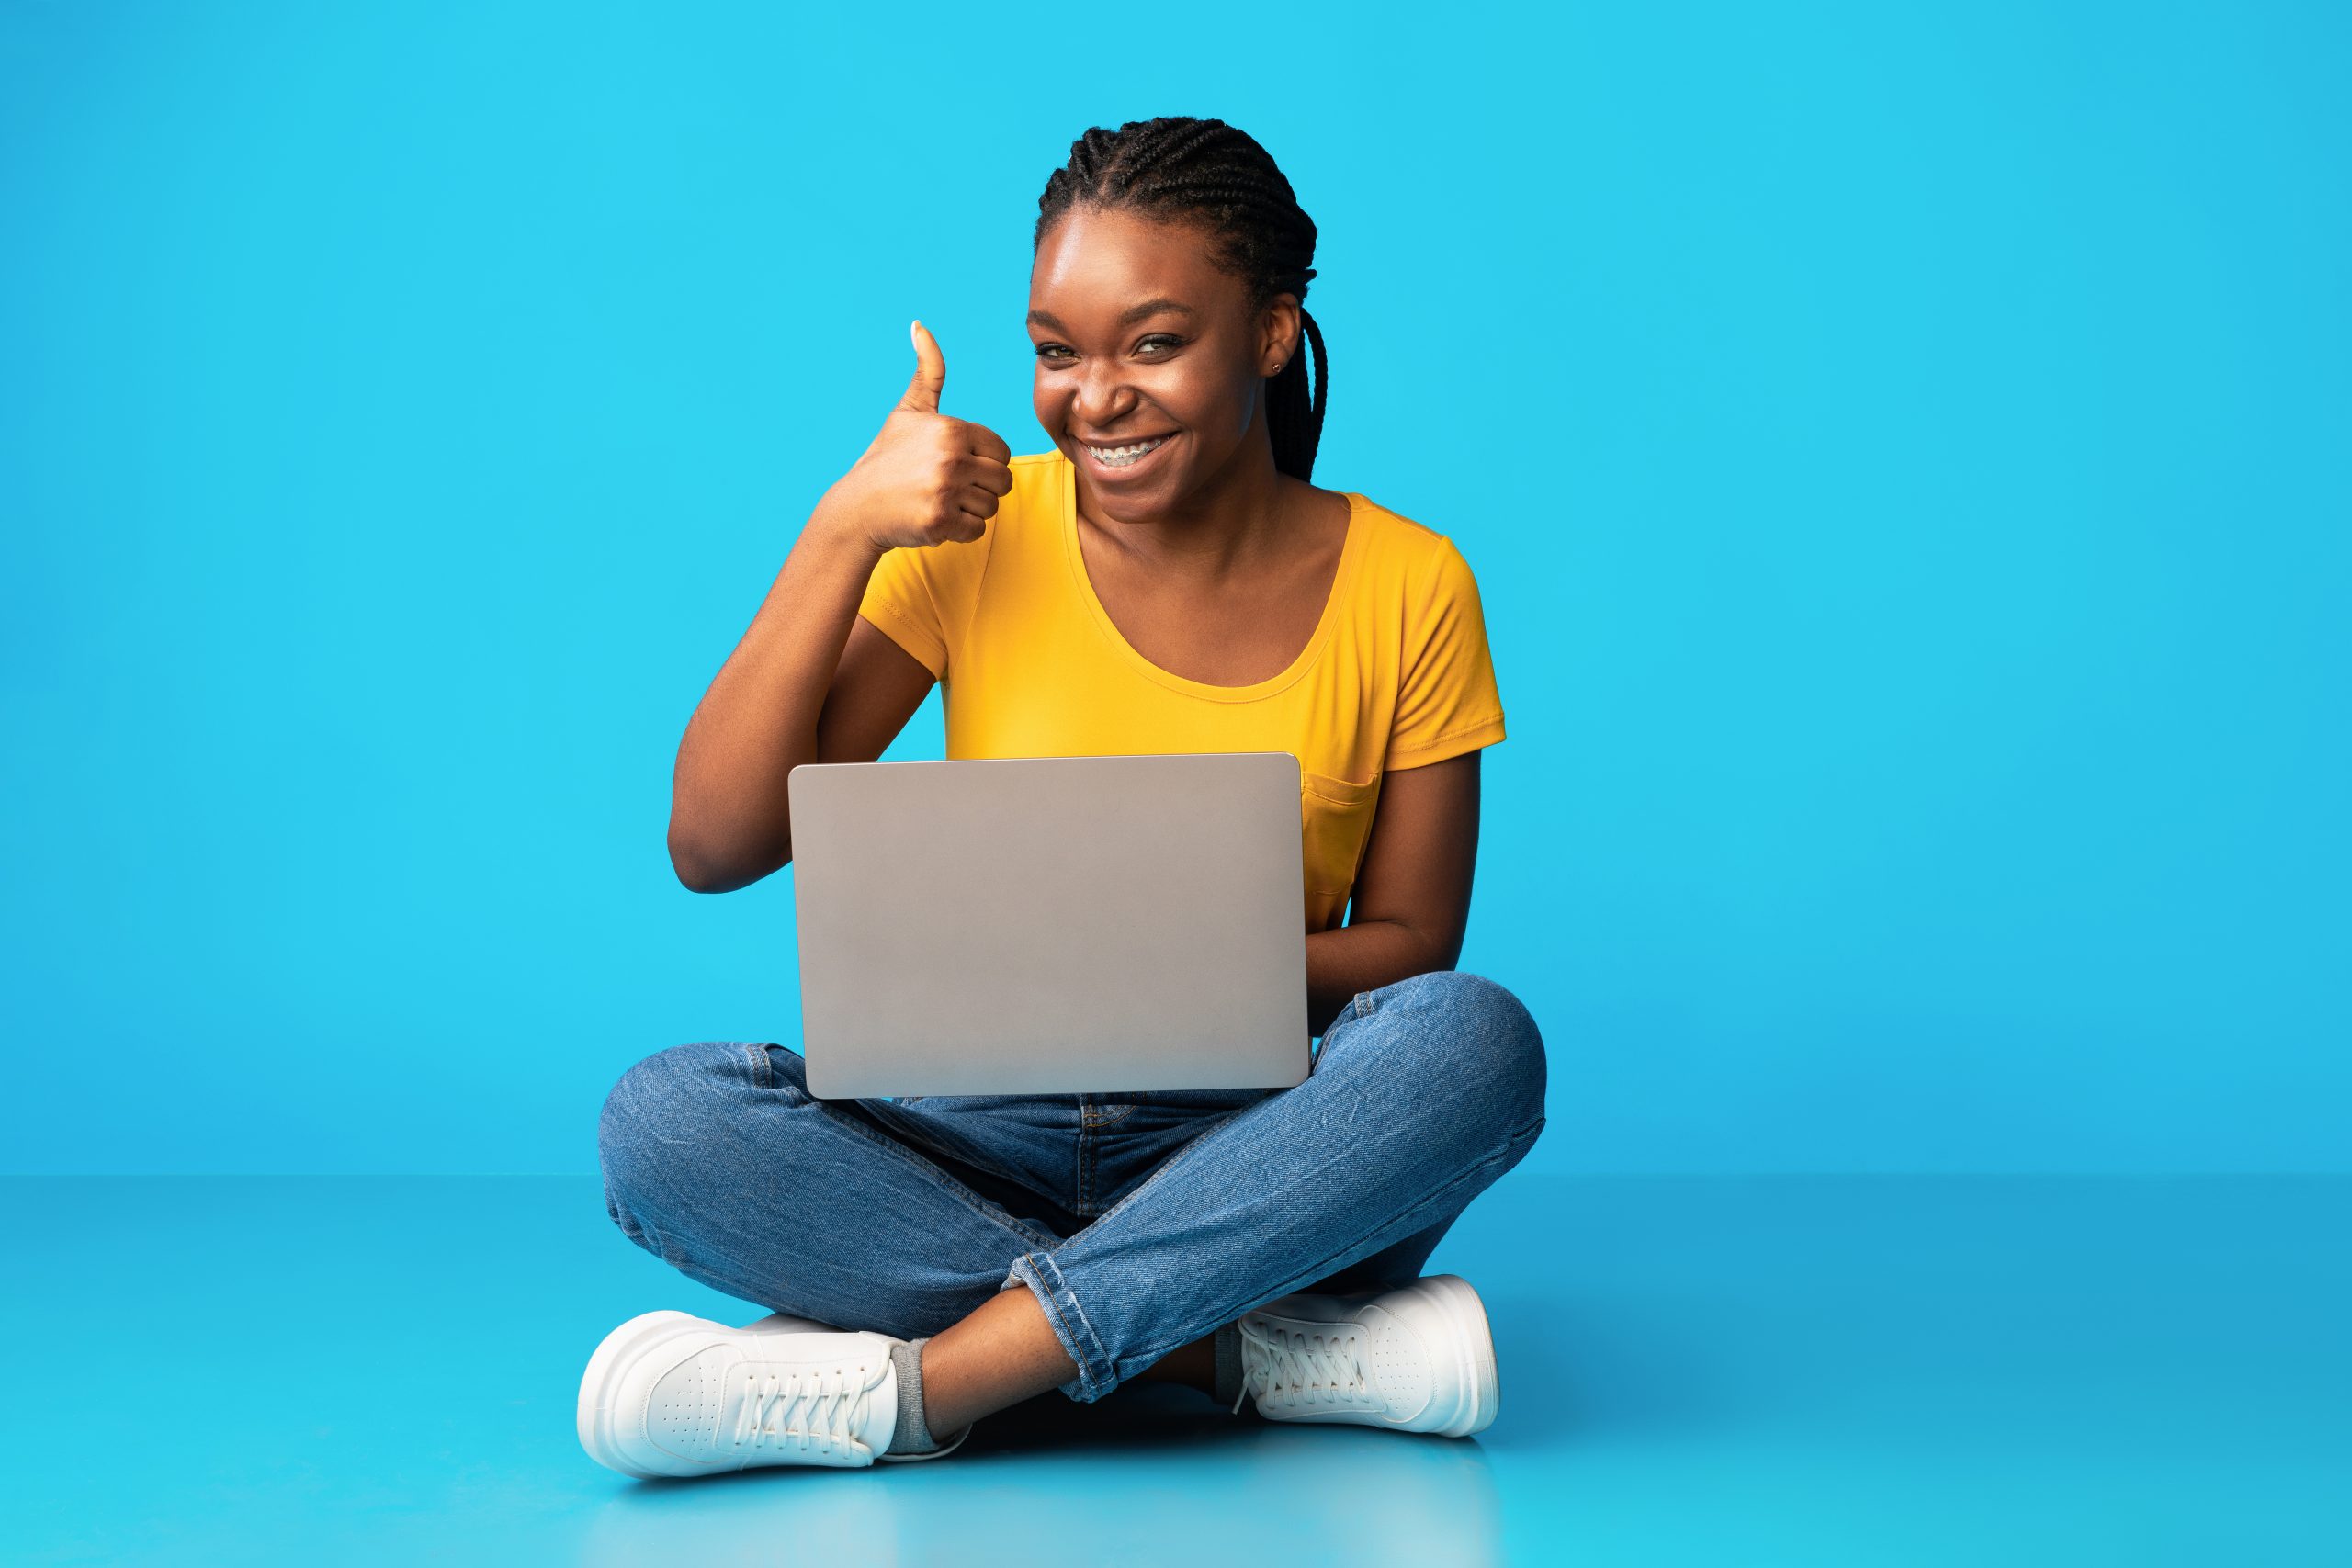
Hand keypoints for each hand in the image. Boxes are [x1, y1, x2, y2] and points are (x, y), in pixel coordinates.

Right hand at [819, 321, 1014, 552]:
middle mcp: (950, 457)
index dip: (982, 462)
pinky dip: (960, 531)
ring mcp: (945, 491)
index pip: (1001, 452)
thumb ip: (927, 371)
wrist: (857, 508)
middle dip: (980, 488)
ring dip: (969, 510)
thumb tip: (919, 324)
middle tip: (947, 487)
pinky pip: (977, 530)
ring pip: (992, 507)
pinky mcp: (940, 522)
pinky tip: (934, 518)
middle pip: (1002, 481)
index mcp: (951, 428)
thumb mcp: (908, 411)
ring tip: (938, 501)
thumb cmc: (888, 457)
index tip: (953, 464)